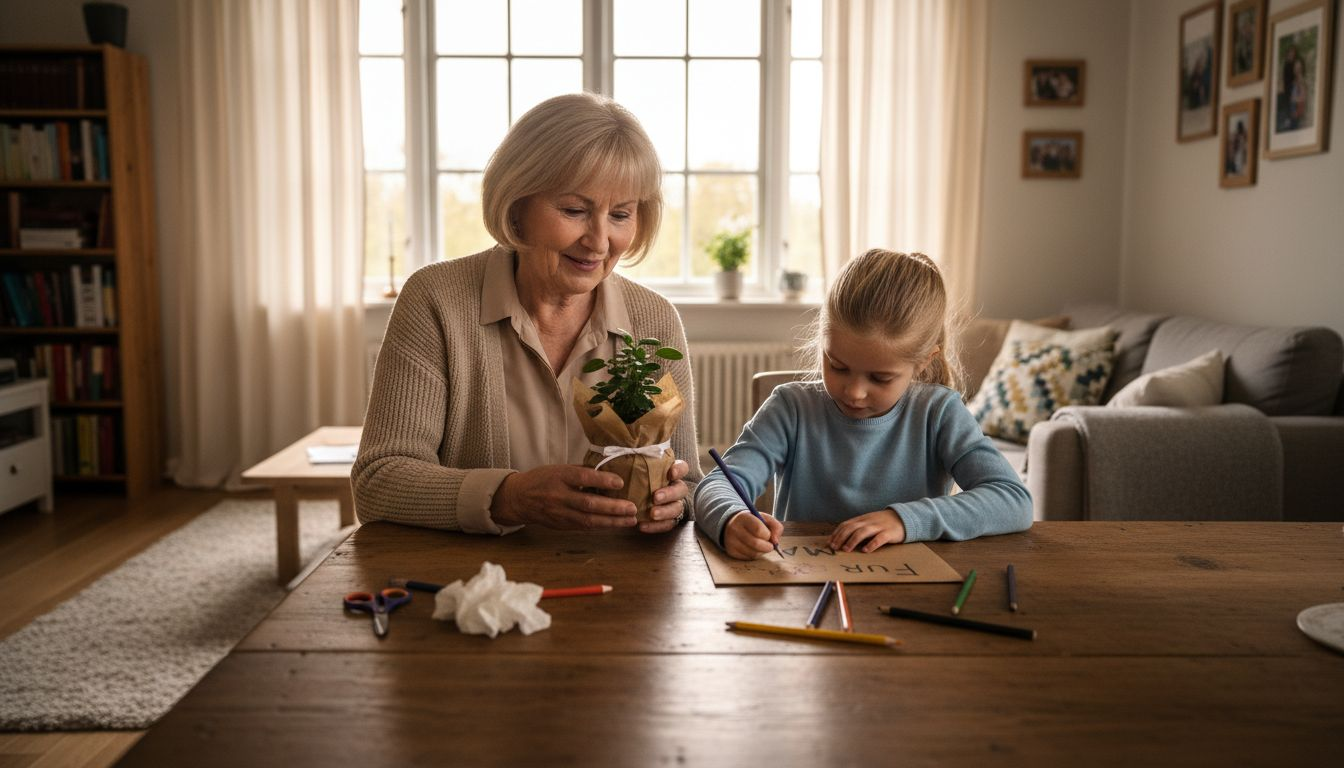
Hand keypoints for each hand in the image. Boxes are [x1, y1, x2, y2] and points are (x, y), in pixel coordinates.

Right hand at [491, 464, 637, 529]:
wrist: (518, 499)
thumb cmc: (542, 479)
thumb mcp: (559, 468)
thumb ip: (582, 471)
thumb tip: (608, 472)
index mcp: (559, 477)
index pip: (583, 478)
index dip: (602, 480)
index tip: (620, 482)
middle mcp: (559, 496)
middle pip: (588, 503)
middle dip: (613, 507)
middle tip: (632, 507)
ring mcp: (560, 513)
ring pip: (589, 520)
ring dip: (612, 521)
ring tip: (631, 520)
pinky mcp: (561, 525)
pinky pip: (584, 527)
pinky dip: (602, 526)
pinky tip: (616, 524)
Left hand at [638, 460, 690, 534]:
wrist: (639, 497)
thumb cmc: (638, 478)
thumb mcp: (637, 467)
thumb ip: (634, 461)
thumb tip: (614, 450)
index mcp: (671, 472)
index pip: (682, 467)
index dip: (679, 470)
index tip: (671, 472)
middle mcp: (676, 487)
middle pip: (681, 489)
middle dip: (669, 494)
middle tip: (656, 497)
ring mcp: (674, 504)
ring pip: (677, 508)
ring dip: (665, 512)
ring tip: (652, 514)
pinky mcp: (669, 519)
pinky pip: (668, 524)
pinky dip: (656, 526)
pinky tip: (643, 526)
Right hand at [723, 509, 782, 559]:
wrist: (732, 524)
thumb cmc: (753, 522)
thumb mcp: (765, 518)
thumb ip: (776, 527)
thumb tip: (776, 542)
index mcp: (744, 517)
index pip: (758, 529)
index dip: (767, 535)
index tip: (769, 535)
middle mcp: (735, 529)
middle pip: (756, 543)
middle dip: (767, 546)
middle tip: (770, 545)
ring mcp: (731, 541)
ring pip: (753, 553)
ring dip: (762, 552)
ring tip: (761, 545)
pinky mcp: (731, 551)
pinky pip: (748, 558)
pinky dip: (755, 555)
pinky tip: (753, 548)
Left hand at [829, 509, 905, 552]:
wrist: (903, 518)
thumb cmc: (882, 523)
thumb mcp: (868, 523)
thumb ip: (857, 529)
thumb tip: (841, 540)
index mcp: (862, 519)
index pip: (846, 524)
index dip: (837, 533)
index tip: (830, 543)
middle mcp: (869, 521)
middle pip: (852, 528)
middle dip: (841, 537)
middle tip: (835, 547)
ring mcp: (879, 526)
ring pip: (863, 532)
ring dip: (852, 541)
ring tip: (846, 550)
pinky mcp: (889, 533)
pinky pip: (879, 538)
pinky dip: (871, 544)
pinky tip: (865, 550)